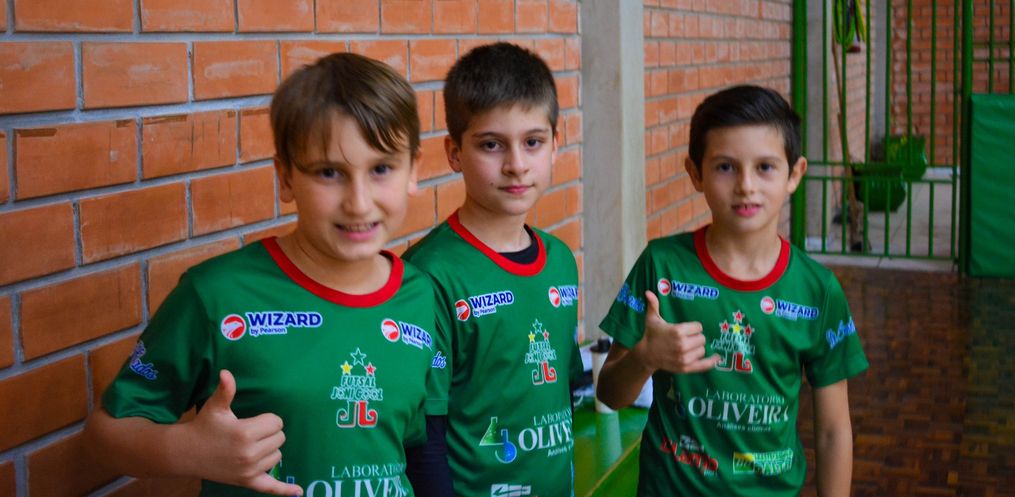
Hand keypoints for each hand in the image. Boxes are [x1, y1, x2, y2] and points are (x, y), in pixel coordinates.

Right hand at [182, 370, 303, 495]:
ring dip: (270, 450)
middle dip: (269, 434)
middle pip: (280, 438)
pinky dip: (285, 491)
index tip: (253, 421)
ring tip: (250, 446)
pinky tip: (299, 492)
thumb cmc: (204, 426)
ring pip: (278, 456)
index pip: (277, 422)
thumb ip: (225, 390)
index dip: (268, 419)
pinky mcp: (247, 482)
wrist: (186, 453)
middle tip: (250, 433)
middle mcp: (249, 453)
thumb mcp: (215, 407)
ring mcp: (249, 470)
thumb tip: (226, 372)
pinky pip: (271, 488)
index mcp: (245, 433)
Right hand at [632, 291, 719, 373]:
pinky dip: (711, 362)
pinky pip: (703, 365)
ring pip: (702, 350)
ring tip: (689, 346)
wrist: (646, 354)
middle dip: (696, 337)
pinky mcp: (685, 368)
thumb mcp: (652, 319)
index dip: (694, 327)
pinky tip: (717, 357)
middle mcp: (682, 345)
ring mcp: (684, 358)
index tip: (688, 329)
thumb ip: (653, 305)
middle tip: (688, 338)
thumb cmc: (651, 335)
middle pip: (702, 338)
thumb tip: (648, 292)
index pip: (698, 327)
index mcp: (677, 331)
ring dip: (698, 348)